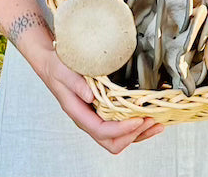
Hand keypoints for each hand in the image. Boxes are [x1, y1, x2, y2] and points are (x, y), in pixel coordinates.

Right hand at [40, 49, 164, 152]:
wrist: (51, 64)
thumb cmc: (57, 67)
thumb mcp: (64, 71)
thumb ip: (76, 84)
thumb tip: (91, 97)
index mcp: (79, 113)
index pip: (101, 130)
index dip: (122, 129)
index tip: (139, 119)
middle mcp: (88, 119)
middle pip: (112, 142)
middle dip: (133, 135)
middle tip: (151, 120)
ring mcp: (95, 117)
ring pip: (118, 138)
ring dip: (138, 134)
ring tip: (156, 123)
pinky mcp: (102, 112)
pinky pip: (119, 127)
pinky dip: (136, 127)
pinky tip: (147, 118)